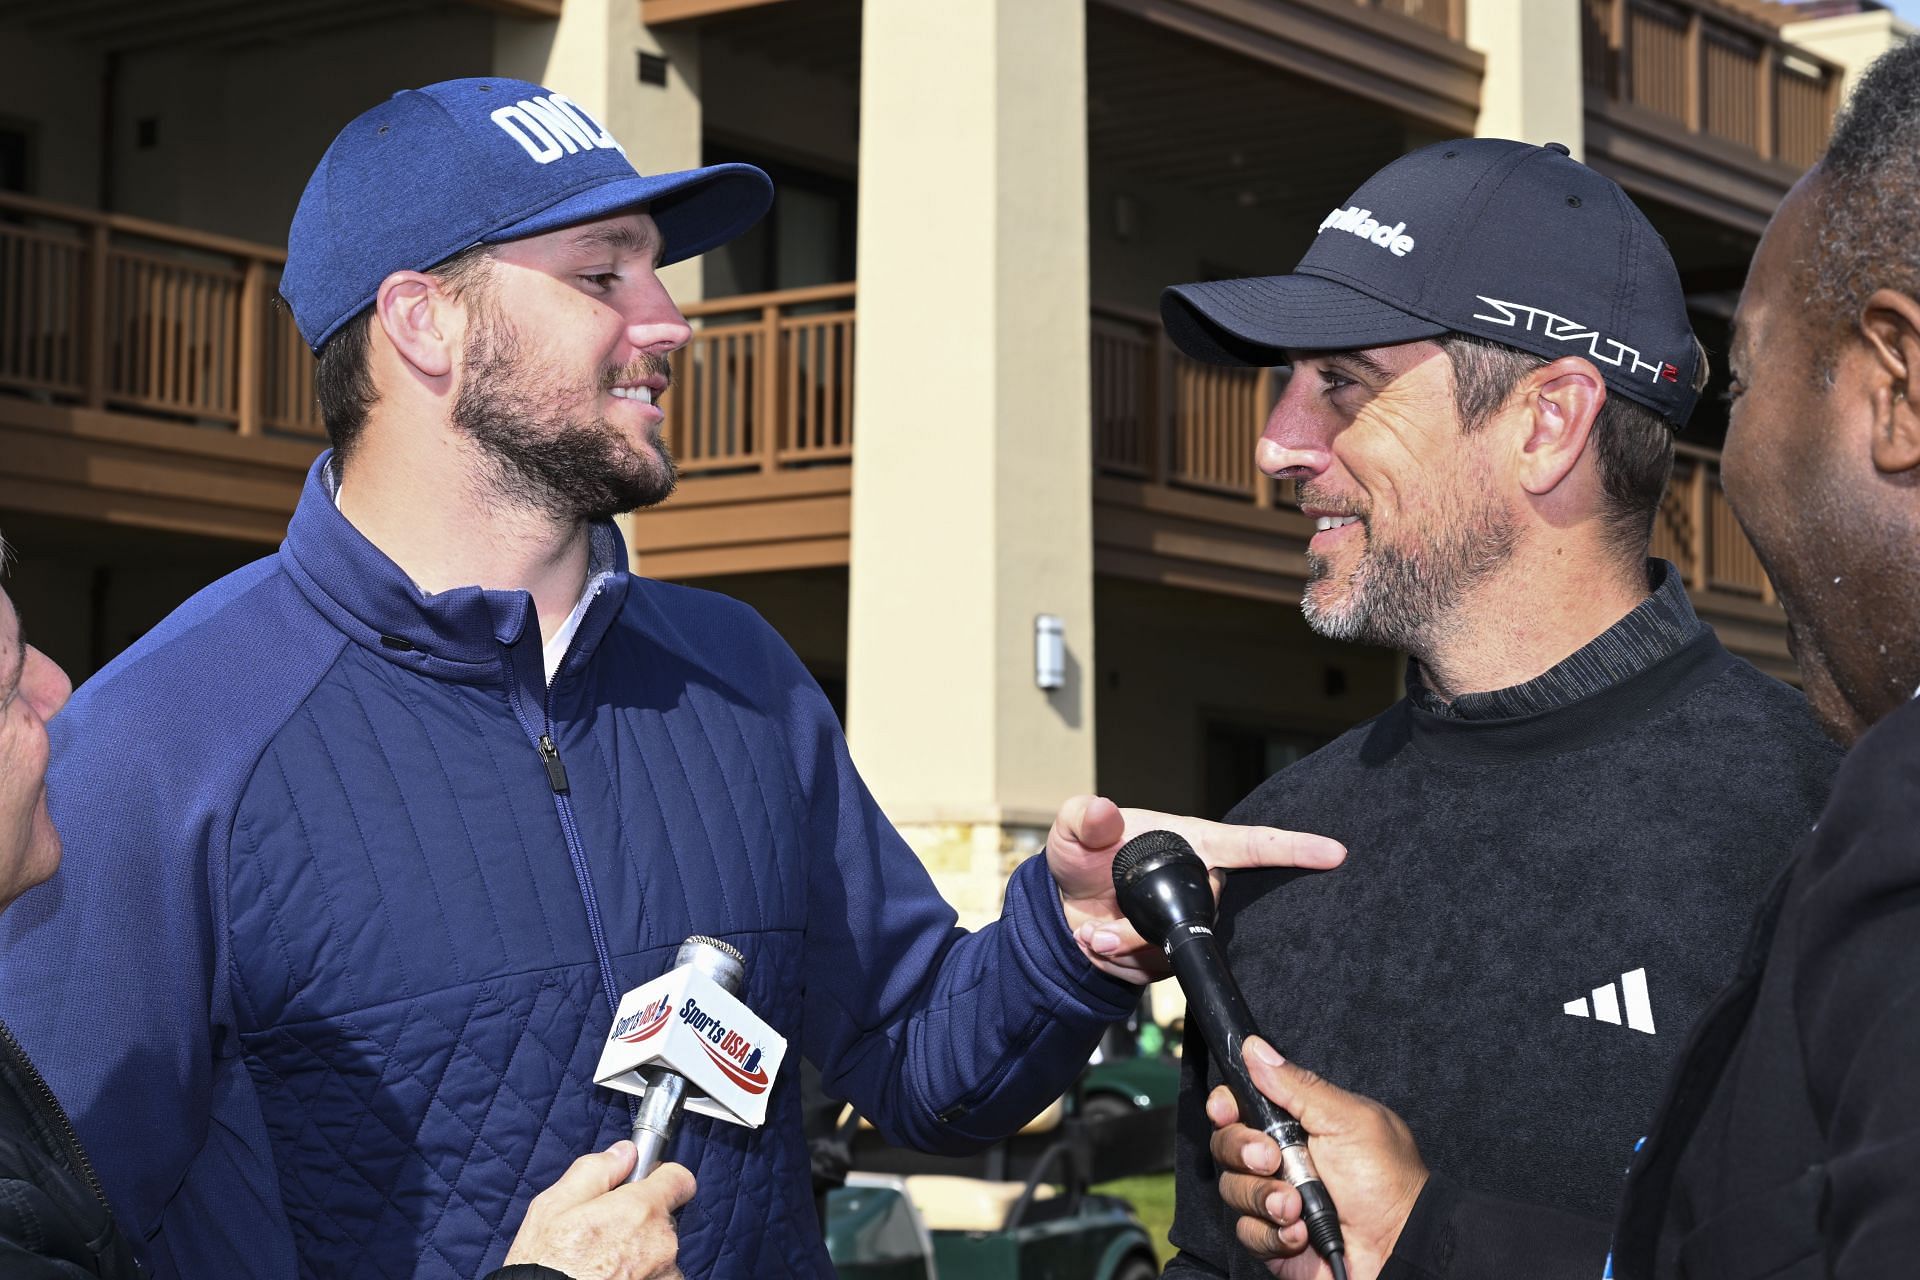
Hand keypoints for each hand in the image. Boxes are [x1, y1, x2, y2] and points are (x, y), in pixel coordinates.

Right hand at [502, 1141, 694, 1279]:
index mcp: (639, 1210)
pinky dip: (641, 1276)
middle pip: (664, 1217)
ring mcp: (665, 1273)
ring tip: (603, 1263)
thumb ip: (596, 1171)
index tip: (643, 1185)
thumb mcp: (553, 1207)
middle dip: (641, 1220)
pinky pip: (659, 1277)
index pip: (679, 1179)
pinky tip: (611, 1278)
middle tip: (605, 1233)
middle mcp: (661, 1242)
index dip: (660, 1178)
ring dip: (642, 1253)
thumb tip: (625, 1153)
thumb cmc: (546, 1265)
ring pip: (661, 1251)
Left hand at [1046, 795, 1344, 981]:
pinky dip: (1123, 959)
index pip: (1253, 845)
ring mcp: (1193, 920)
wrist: (1069, 915)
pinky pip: (1162, 966)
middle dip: (1151, 922)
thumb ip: (1083, 820)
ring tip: (1095, 934)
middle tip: (1102, 926)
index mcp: (1194, 843)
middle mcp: (1202, 882)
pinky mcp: (1181, 953)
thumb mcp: (1073, 833)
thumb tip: (1100, 810)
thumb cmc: (1084, 859)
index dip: (1296, 849)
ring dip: (1130, 945)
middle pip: (1207, 906)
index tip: (1336, 853)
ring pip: (1182, 943)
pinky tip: (1098, 942)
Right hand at [1208, 1039, 1426, 1279]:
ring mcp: (1273, 1198)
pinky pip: (1246, 1231)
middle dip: (1243, 1151)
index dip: (1225, 1106)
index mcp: (1295, 1123)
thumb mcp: (1347, 1120)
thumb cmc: (1386, 1179)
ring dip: (1264, 1197)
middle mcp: (1278, 1158)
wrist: (1399, 1245)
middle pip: (1226, 1143)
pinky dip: (1273, 1233)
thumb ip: (1297, 1086)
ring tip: (1297, 1208)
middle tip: (1272, 1160)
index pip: (1240, 1105)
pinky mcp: (1271, 1238)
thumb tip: (1256, 1048)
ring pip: (1232, 1188)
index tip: (1226, 1110)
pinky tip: (1301, 1232)